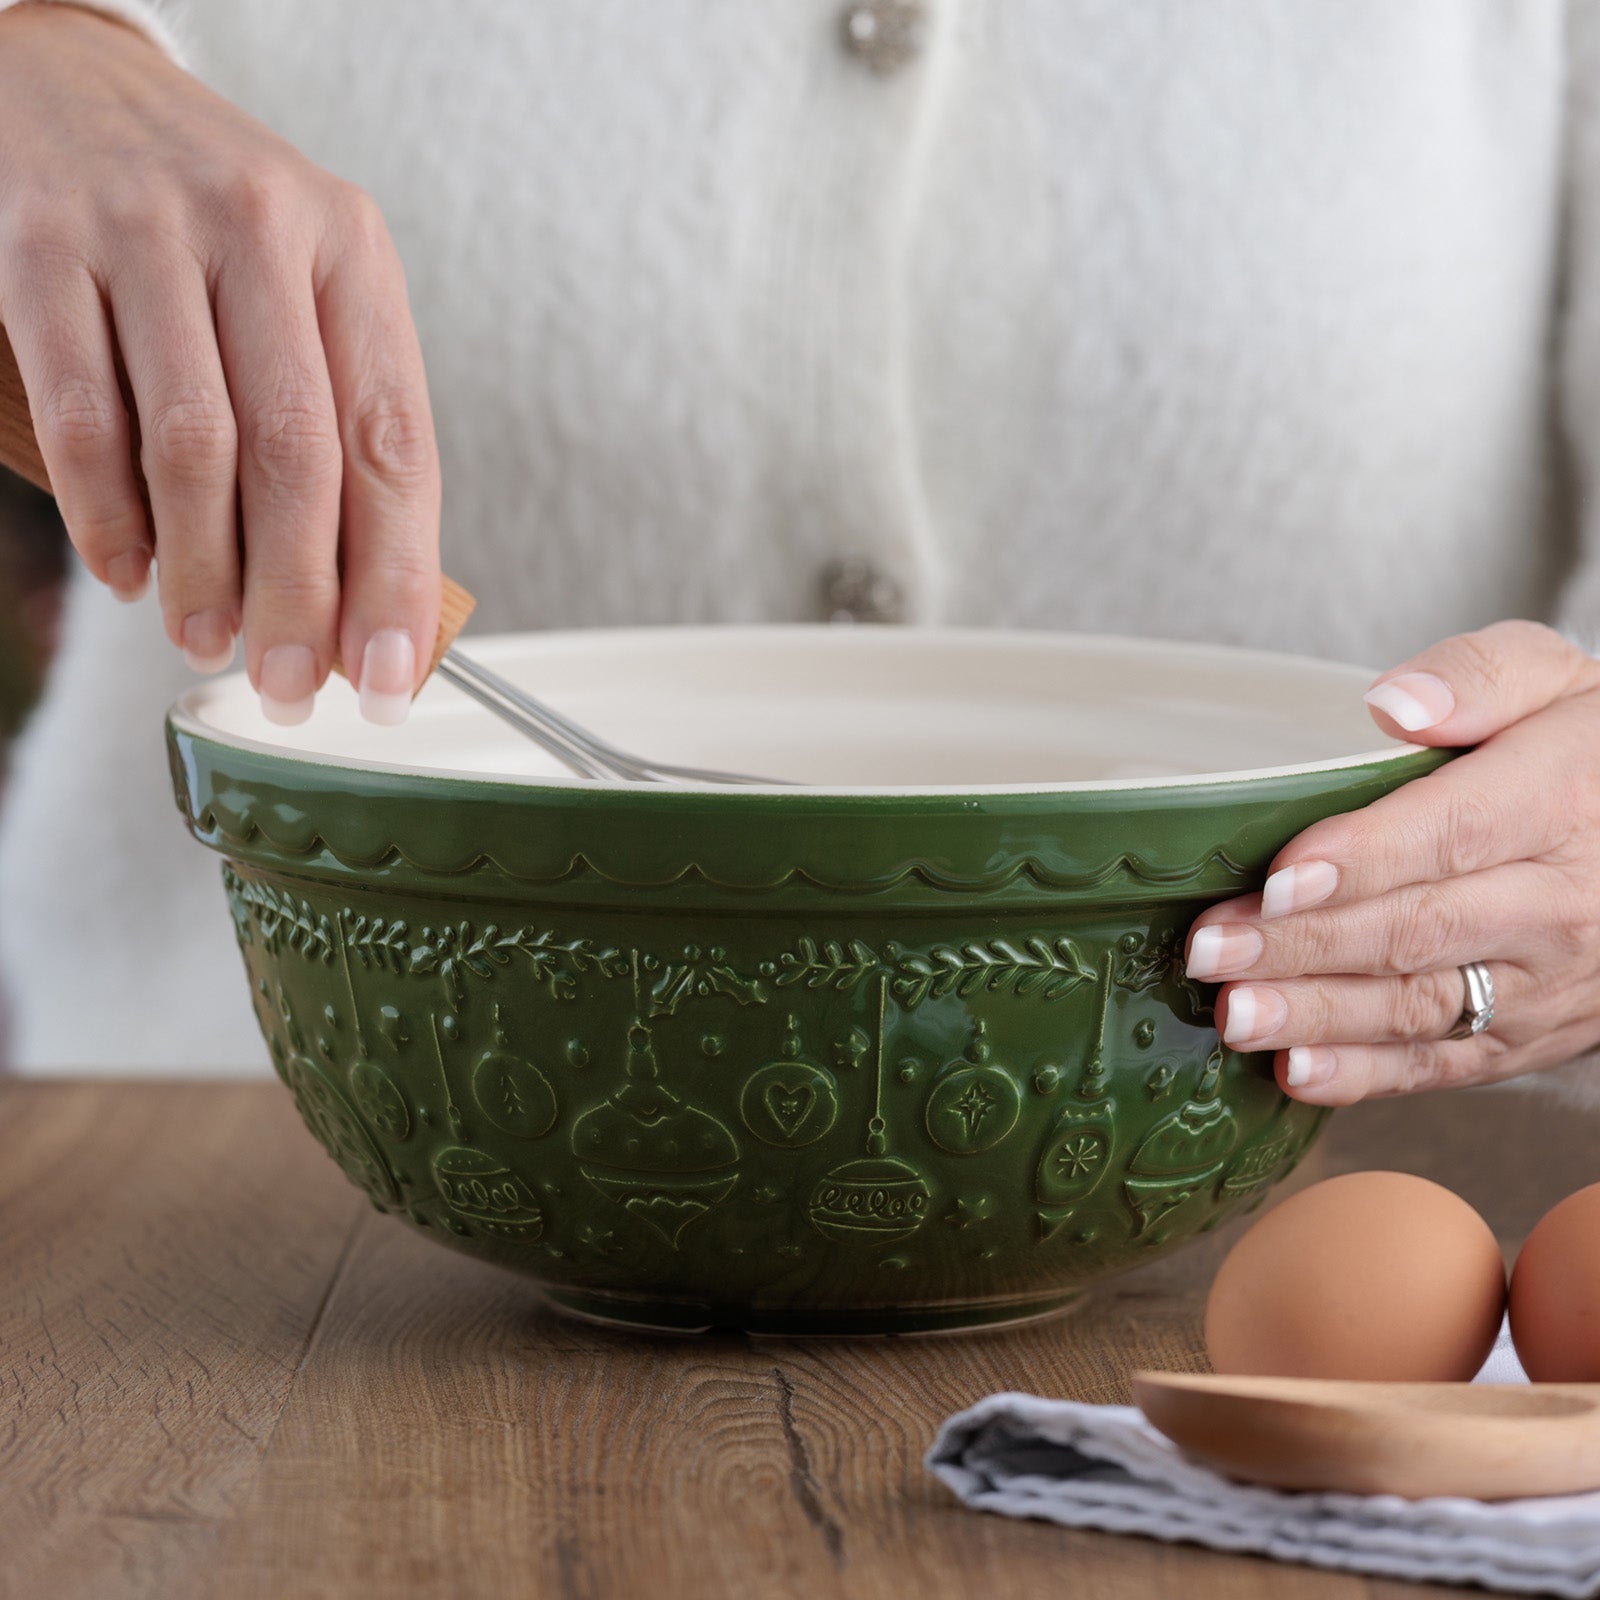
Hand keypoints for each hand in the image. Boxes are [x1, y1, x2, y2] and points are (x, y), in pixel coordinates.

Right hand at [0, 3, 438, 722]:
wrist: (66, 81)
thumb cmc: (209, 228)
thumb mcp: (304, 293)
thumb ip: (340, 425)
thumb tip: (371, 601)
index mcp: (353, 252)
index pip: (393, 443)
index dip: (397, 576)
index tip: (390, 674)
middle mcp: (263, 229)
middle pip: (299, 458)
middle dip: (299, 598)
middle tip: (294, 688)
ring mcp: (147, 229)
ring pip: (194, 446)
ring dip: (205, 573)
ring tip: (206, 642)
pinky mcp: (43, 243)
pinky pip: (86, 415)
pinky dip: (110, 517)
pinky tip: (131, 574)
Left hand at [1184, 620, 1599, 1103]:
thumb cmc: (1585, 750)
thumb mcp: (1553, 679)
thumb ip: (1477, 676)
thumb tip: (1396, 704)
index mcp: (1558, 801)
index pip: (1451, 834)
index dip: (1360, 860)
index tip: (1279, 878)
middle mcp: (1558, 904)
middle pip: (1415, 929)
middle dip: (1300, 945)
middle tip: (1210, 950)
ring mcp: (1546, 983)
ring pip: (1418, 1006)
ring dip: (1316, 1016)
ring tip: (1233, 1015)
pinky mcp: (1530, 1036)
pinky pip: (1444, 1063)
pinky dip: (1366, 1075)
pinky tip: (1295, 1072)